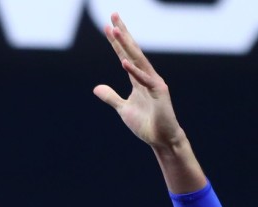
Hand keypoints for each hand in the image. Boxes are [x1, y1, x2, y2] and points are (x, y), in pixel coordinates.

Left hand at [93, 14, 185, 149]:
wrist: (161, 139)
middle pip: (132, 51)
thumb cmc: (146, 124)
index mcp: (138, 79)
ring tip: (115, 31)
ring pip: (138, 60)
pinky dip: (134, 71)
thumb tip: (96, 88)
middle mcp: (147, 76)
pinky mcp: (159, 93)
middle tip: (113, 16)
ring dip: (126, 45)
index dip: (116, 42)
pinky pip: (144, 80)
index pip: (125, 55)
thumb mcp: (123, 109)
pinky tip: (124, 61)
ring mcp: (154, 83)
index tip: (108, 26)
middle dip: (122, 34)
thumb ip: (111, 97)